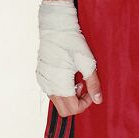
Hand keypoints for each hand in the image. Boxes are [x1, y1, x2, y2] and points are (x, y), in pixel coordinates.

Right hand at [36, 0, 103, 116]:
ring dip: (69, 96)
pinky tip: (67, 74)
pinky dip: (61, 89)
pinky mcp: (40, 76)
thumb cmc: (72, 43)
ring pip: (57, 101)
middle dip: (77, 102)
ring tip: (76, 78)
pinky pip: (51, 91)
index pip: (73, 109)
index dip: (86, 103)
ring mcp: (43, 82)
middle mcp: (49, 87)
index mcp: (60, 86)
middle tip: (84, 86)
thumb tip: (98, 100)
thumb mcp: (87, 63)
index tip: (91, 89)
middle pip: (64, 110)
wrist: (56, 27)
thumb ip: (93, 84)